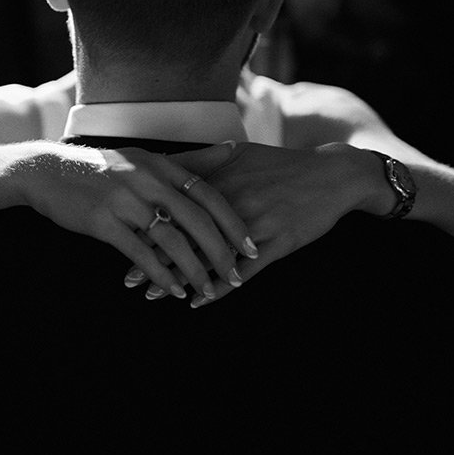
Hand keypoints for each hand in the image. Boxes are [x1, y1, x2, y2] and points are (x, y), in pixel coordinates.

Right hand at [21, 141, 257, 300]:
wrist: (49, 172)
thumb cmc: (104, 170)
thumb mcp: (146, 158)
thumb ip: (190, 161)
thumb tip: (235, 148)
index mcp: (162, 165)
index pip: (208, 195)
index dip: (232, 223)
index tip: (251, 247)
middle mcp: (147, 179)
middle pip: (196, 220)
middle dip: (220, 252)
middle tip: (236, 276)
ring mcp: (124, 200)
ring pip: (170, 240)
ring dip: (192, 269)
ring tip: (207, 290)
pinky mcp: (103, 221)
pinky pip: (139, 252)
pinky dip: (160, 274)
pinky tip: (173, 290)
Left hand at [130, 142, 387, 306]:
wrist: (332, 175)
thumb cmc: (280, 165)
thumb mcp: (240, 154)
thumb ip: (202, 161)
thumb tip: (161, 164)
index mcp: (222, 178)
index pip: (176, 206)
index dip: (148, 225)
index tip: (121, 241)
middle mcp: (234, 200)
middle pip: (187, 234)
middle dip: (156, 257)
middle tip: (128, 280)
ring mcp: (256, 223)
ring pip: (211, 255)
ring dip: (181, 277)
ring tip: (153, 296)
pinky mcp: (279, 242)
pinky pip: (246, 270)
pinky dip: (223, 286)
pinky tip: (201, 300)